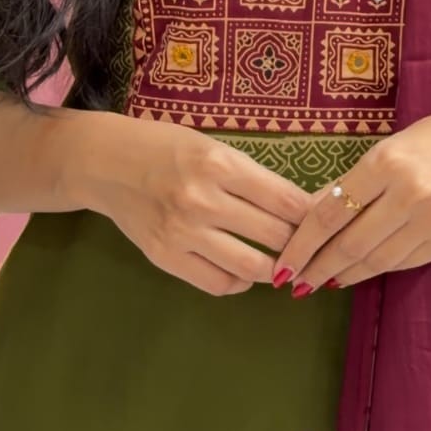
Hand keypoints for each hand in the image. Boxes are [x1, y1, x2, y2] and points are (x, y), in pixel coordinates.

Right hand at [83, 114, 313, 296]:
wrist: (106, 162)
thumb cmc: (166, 146)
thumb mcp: (212, 146)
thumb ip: (250, 177)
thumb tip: (298, 208)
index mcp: (220, 164)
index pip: (286, 200)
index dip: (313, 216)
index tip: (324, 222)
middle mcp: (203, 199)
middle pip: (275, 235)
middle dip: (300, 244)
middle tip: (309, 245)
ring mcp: (183, 233)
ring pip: (252, 268)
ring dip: (275, 269)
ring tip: (282, 263)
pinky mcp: (165, 258)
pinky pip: (218, 284)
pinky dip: (240, 282)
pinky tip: (244, 271)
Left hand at [271, 102, 430, 294]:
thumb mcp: (390, 146)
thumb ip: (353, 182)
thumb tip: (307, 215)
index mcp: (386, 160)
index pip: (330, 212)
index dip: (301, 244)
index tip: (282, 265)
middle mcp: (411, 192)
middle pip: (351, 243)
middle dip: (318, 267)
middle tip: (295, 283)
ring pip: (378, 260)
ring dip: (345, 274)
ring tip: (323, 280)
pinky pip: (406, 262)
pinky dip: (379, 269)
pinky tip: (361, 271)